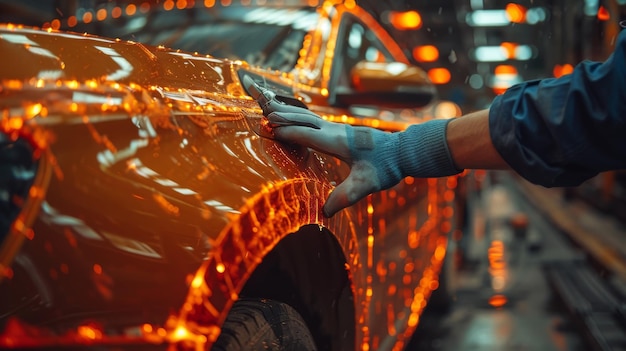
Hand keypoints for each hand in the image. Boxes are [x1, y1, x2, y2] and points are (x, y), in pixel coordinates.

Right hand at [267, 111, 402, 216]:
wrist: (404, 151)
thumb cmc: (386, 167)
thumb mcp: (366, 184)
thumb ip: (345, 196)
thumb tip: (324, 212)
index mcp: (338, 140)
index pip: (307, 134)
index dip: (287, 132)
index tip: (269, 130)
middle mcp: (336, 131)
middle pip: (305, 120)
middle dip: (284, 117)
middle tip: (263, 114)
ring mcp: (339, 129)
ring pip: (309, 117)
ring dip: (290, 113)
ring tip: (271, 109)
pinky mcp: (342, 132)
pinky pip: (315, 121)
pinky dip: (300, 117)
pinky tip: (296, 119)